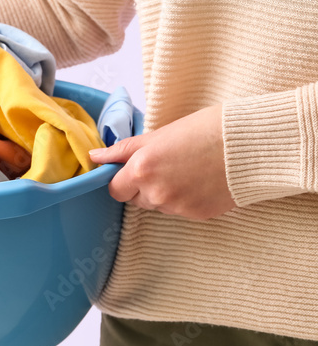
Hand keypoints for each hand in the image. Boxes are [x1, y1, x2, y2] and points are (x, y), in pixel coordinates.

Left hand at [88, 104, 235, 219]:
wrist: (249, 145)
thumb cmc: (204, 130)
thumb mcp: (158, 135)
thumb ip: (123, 150)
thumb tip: (95, 157)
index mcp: (141, 170)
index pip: (115, 189)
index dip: (122, 179)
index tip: (133, 168)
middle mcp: (156, 193)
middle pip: (135, 199)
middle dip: (142, 186)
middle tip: (165, 164)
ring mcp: (177, 207)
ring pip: (158, 205)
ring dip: (163, 192)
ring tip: (186, 169)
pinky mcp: (197, 215)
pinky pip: (180, 210)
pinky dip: (185, 199)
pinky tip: (200, 180)